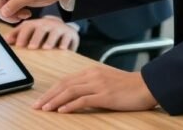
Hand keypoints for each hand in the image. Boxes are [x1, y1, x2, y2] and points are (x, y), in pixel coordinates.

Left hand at [6, 16, 78, 50]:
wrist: (62, 27)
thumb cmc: (41, 32)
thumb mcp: (30, 31)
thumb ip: (18, 35)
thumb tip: (4, 41)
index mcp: (36, 24)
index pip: (28, 27)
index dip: (22, 35)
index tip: (19, 45)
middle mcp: (48, 24)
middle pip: (41, 29)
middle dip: (36, 38)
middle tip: (31, 47)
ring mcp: (60, 28)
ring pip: (55, 33)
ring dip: (50, 41)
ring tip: (46, 48)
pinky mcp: (71, 34)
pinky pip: (69, 37)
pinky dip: (65, 43)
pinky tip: (62, 49)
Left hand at [34, 65, 157, 112]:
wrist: (146, 86)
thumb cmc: (128, 86)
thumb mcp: (106, 81)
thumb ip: (92, 84)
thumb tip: (77, 94)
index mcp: (91, 71)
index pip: (65, 80)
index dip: (51, 90)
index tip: (41, 99)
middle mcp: (92, 75)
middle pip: (64, 85)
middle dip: (48, 96)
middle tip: (36, 106)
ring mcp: (98, 84)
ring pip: (70, 91)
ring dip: (55, 101)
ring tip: (45, 109)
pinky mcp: (105, 95)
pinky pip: (83, 100)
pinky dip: (70, 105)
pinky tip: (61, 111)